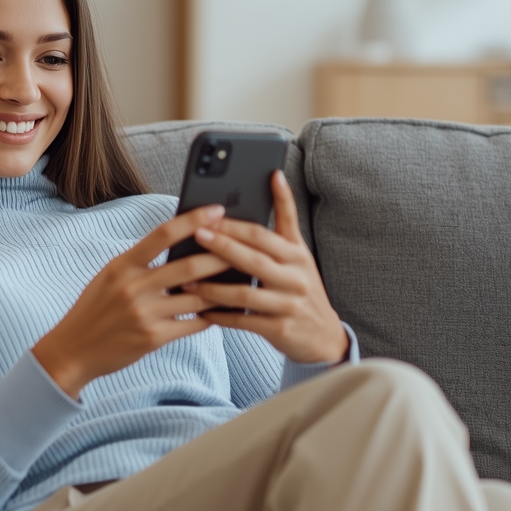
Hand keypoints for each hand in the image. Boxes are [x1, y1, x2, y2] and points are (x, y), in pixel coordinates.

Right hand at [32, 206, 229, 397]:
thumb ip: (139, 262)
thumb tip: (176, 245)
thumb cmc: (95, 309)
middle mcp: (134, 286)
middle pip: (188, 266)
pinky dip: (210, 317)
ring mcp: (144, 313)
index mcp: (123, 264)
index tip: (216, 210)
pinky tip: (221, 312)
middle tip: (244, 247)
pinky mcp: (153, 338)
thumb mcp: (110, 277)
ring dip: (222, 289)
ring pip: (197, 297)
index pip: (163, 233)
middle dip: (221, 256)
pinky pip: (192, 324)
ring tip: (241, 280)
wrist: (74, 349)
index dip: (193, 220)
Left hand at [182, 170, 348, 364]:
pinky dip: (220, 316)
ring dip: (212, 287)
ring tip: (186, 281)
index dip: (236, 225)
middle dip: (223, 247)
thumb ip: (285, 218)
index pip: (263, 235)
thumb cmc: (302, 286)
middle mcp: (295, 278)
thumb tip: (275, 175)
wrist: (324, 335)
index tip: (210, 213)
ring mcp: (288, 305)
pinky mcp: (280, 330)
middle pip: (254, 259)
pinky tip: (201, 310)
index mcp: (296, 255)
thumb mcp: (299, 252)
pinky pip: (243, 322)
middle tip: (196, 235)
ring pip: (244, 294)